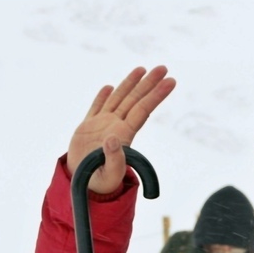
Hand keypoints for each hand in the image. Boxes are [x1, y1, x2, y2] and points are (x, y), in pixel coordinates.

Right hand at [66, 65, 175, 193]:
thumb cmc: (100, 182)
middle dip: (148, 83)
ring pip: (118, 99)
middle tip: (163, 67)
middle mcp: (116, 126)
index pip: (143, 110)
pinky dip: (102, 97)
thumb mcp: (109, 174)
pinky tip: (110, 87)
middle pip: (135, 100)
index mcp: (124, 135)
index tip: (170, 81)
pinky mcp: (87, 128)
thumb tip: (113, 138)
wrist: (82, 185)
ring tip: (141, 69)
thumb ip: (113, 159)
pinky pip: (96, 108)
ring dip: (130, 84)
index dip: (156, 95)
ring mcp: (102, 125)